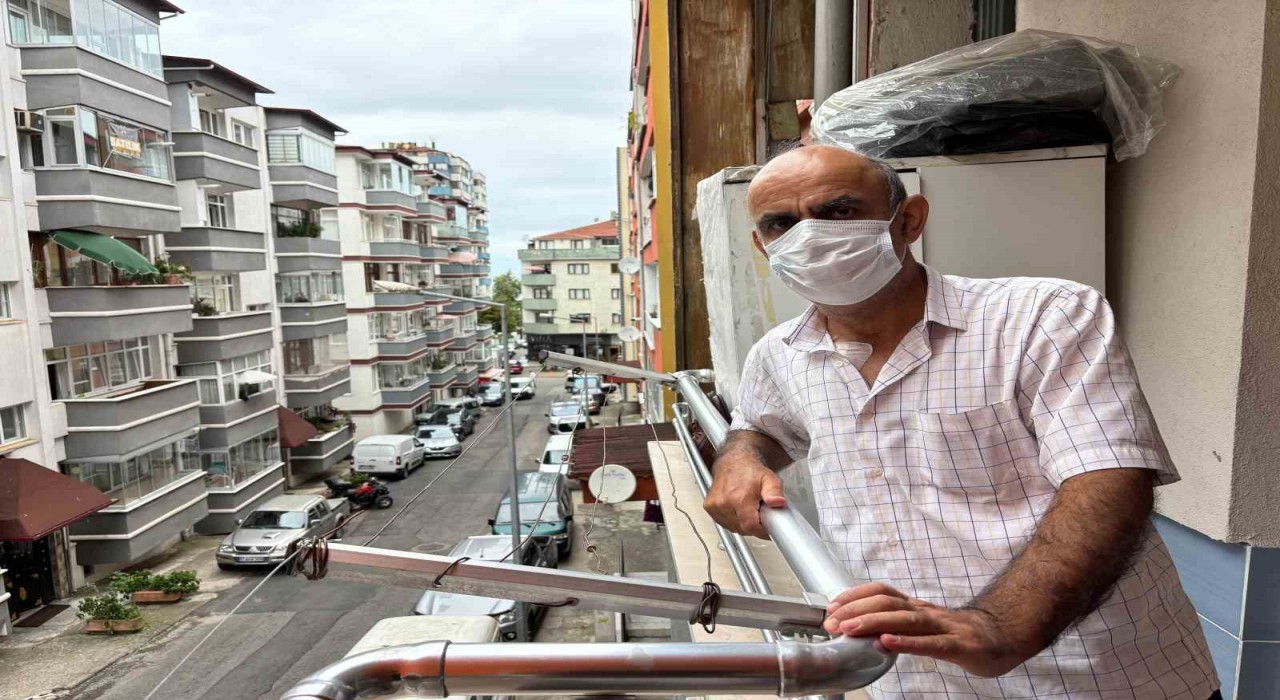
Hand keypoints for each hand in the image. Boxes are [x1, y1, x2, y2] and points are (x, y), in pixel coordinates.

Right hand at [704, 451, 785, 537]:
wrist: (732, 461)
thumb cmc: (749, 470)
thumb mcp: (769, 479)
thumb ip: (775, 492)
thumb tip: (777, 502)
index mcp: (739, 497)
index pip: (750, 527)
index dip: (761, 530)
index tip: (767, 527)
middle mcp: (724, 503)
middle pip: (743, 529)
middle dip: (753, 525)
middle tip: (758, 511)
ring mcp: (714, 506)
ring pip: (733, 528)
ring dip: (743, 523)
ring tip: (747, 508)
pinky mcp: (709, 507)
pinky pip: (724, 523)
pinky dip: (733, 520)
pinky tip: (737, 509)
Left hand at [823, 583, 1033, 677]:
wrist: (1005, 636)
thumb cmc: (959, 633)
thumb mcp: (925, 625)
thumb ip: (898, 624)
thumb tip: (861, 626)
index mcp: (917, 607)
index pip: (882, 592)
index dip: (855, 596)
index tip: (831, 606)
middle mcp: (927, 612)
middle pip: (888, 603)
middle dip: (856, 610)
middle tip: (831, 621)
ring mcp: (944, 627)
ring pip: (906, 619)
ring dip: (874, 622)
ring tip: (850, 628)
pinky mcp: (960, 646)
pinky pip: (931, 643)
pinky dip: (907, 642)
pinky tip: (888, 644)